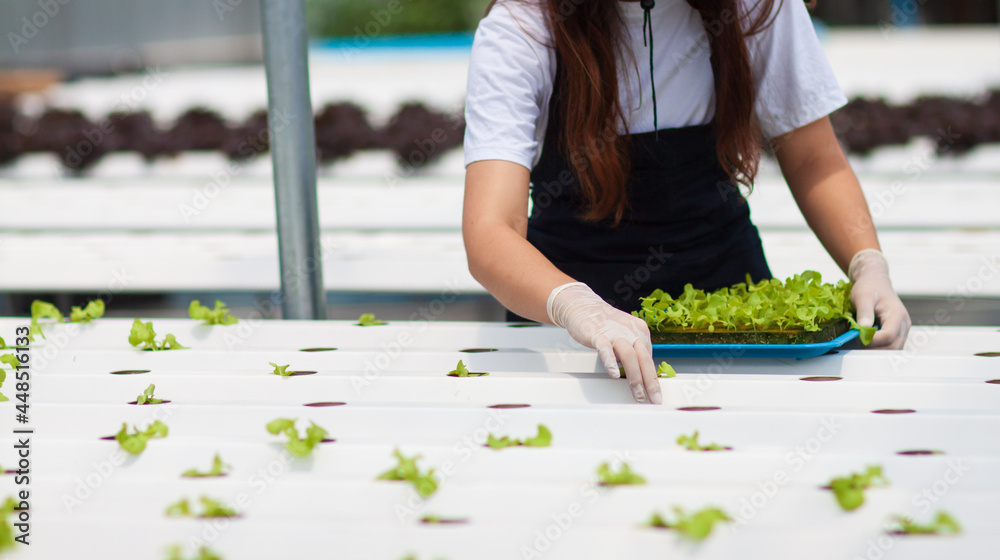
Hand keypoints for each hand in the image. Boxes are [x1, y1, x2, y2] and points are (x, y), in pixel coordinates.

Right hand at [548, 282, 660, 403]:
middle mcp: (630, 330)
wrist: (582, 306)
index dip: (652, 376)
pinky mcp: (597, 334)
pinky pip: (605, 349)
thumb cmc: (603, 323)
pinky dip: (611, 362)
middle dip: (651, 381)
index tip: (655, 391)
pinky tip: (615, 374)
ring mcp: (614, 332)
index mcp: (640, 330)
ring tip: (637, 393)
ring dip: (635, 377)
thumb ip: (633, 350)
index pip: (649, 357)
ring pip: (629, 356)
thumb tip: (641, 371)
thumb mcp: (625, 333)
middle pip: (644, 358)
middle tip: (655, 398)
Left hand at [848, 249, 910, 348]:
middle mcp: (904, 324)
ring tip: (860, 341)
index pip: (888, 336)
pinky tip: (866, 340)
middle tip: (856, 342)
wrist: (875, 282)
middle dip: (874, 348)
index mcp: (897, 315)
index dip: (872, 341)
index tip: (857, 337)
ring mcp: (902, 330)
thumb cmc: (869, 287)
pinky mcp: (897, 333)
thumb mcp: (862, 297)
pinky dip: (878, 347)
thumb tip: (864, 329)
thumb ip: (864, 312)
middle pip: (893, 347)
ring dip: (876, 349)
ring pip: (892, 349)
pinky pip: (890, 345)